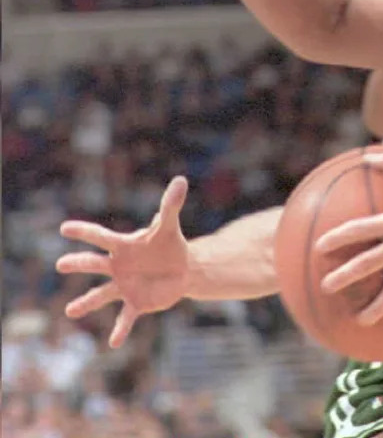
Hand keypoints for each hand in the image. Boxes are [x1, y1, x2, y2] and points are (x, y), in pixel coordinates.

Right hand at [56, 177, 190, 347]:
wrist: (180, 269)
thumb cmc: (168, 245)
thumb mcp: (169, 226)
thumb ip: (171, 205)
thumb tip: (180, 180)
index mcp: (123, 246)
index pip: (102, 237)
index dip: (85, 232)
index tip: (65, 228)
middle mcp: (117, 267)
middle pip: (95, 264)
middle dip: (79, 263)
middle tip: (61, 264)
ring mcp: (123, 286)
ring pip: (101, 295)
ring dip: (86, 303)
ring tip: (70, 311)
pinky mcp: (136, 303)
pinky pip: (125, 317)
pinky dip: (120, 329)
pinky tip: (113, 343)